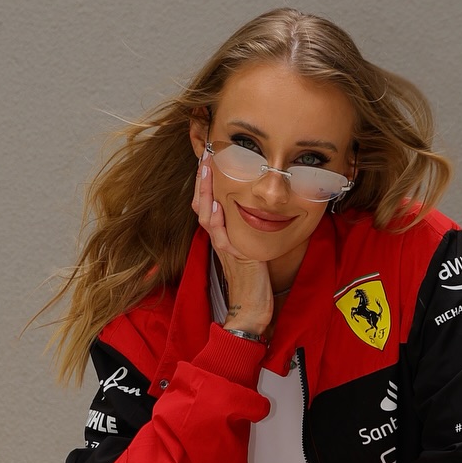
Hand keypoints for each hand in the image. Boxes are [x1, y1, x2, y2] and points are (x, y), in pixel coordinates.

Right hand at [192, 154, 272, 333]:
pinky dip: (216, 220)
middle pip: (202, 203)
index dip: (207, 180)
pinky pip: (220, 235)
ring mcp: (224, 246)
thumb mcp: (252, 247)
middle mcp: (219, 237)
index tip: (210, 157)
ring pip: (207, 214)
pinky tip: (215, 205)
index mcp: (223, 233)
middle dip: (203, 178)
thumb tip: (259, 210)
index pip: (209, 201)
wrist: (253, 308)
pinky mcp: (232, 256)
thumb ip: (250, 230)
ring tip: (206, 170)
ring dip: (205, 191)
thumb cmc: (257, 279)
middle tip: (205, 154)